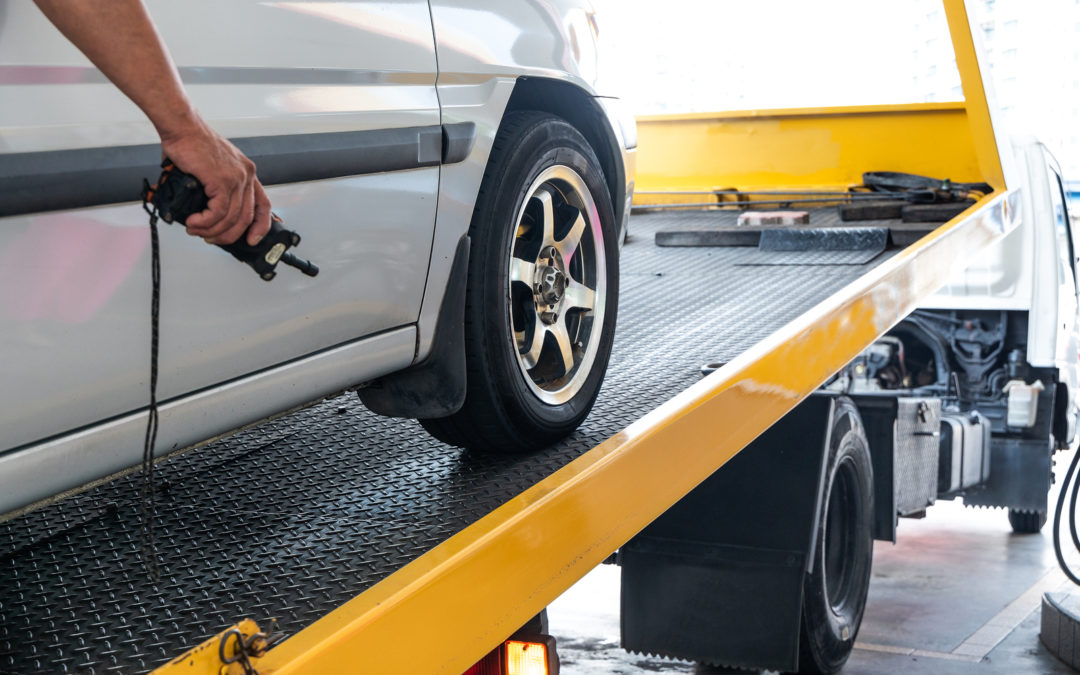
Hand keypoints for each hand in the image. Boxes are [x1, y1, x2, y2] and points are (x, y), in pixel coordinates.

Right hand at [159, 121, 270, 245]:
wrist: (182, 127)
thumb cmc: (192, 143)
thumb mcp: (212, 168)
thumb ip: (214, 189)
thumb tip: (204, 211)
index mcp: (247, 173)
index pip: (264, 205)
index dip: (261, 226)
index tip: (252, 239)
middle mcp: (246, 175)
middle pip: (246, 217)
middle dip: (229, 235)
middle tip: (212, 239)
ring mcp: (236, 178)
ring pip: (230, 218)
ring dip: (211, 230)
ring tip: (196, 230)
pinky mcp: (222, 181)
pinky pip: (218, 212)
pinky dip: (205, 222)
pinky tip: (195, 222)